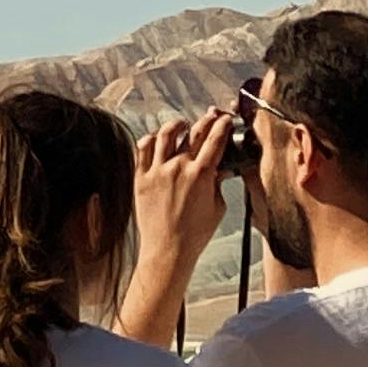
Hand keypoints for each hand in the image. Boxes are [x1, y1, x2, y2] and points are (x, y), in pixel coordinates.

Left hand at [132, 110, 232, 307]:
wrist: (168, 250)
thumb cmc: (195, 234)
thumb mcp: (217, 207)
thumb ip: (217, 183)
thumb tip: (217, 169)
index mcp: (202, 174)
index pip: (215, 140)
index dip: (223, 125)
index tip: (226, 120)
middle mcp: (179, 167)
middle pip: (195, 132)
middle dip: (206, 120)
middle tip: (211, 116)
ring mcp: (158, 171)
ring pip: (166, 134)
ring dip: (177, 125)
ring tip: (182, 124)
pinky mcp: (141, 178)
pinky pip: (143, 149)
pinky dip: (151, 139)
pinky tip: (157, 139)